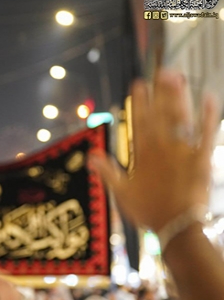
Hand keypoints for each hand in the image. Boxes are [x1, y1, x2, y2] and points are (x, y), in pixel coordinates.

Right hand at [89, 70, 218, 231]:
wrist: (178, 227)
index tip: (138, 85)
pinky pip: (207, 134)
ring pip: (181, 118)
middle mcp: (163, 148)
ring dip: (180, 97)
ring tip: (179, 77)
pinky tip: (209, 98)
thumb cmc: (148, 212)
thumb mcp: (121, 193)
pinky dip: (209, 116)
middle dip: (161, 92)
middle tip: (162, 71)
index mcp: (143, 155)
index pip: (139, 122)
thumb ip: (107, 172)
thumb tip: (91, 156)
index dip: (139, 102)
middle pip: (161, 114)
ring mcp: (184, 152)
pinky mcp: (203, 159)